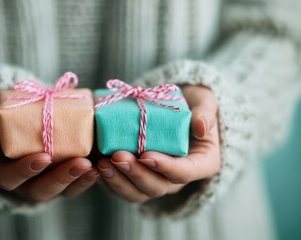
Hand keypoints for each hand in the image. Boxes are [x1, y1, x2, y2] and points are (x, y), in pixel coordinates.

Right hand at [0, 93, 98, 201]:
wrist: (9, 116)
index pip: (7, 177)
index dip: (24, 170)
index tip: (43, 156)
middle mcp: (16, 183)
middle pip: (38, 191)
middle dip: (61, 178)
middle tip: (81, 163)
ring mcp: (37, 182)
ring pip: (59, 192)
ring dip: (78, 181)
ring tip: (95, 166)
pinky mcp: (56, 177)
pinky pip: (72, 184)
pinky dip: (86, 177)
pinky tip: (100, 164)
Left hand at [97, 85, 220, 202]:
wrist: (174, 108)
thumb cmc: (192, 105)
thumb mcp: (204, 102)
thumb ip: (206, 112)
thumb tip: (201, 127)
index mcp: (200, 163)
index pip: (184, 173)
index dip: (166, 167)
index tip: (147, 155)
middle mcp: (176, 178)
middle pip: (157, 187)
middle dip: (135, 174)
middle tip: (117, 156)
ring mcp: (155, 180)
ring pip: (136, 193)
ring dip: (117, 180)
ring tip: (101, 163)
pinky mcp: (136, 177)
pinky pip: (121, 187)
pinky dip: (107, 180)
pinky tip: (94, 166)